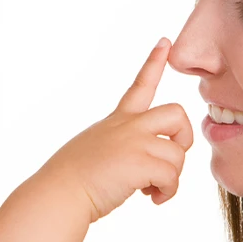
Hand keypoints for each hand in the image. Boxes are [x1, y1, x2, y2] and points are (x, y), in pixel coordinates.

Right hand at [37, 38, 193, 222]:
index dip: (154, 62)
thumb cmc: (72, 179)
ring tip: (152, 190)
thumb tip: (142, 165)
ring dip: (172, 176)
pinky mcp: (139, 163)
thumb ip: (120, 147)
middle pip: (176, 112)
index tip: (166, 42)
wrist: (58, 193)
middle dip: (184, 136)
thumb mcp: (95, 149)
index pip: (140, 85)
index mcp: (116, 121)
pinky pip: (172, 176)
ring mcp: (134, 142)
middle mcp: (128, 126)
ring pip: (178, 153)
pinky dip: (168, 192)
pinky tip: (152, 198)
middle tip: (171, 158)